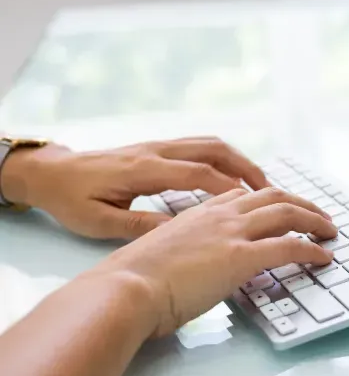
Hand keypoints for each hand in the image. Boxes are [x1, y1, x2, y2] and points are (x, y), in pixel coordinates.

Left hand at [0, 136, 268, 239]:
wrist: (49, 172)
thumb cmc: (71, 199)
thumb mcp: (99, 221)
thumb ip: (140, 224)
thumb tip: (180, 231)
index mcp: (143, 169)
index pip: (198, 174)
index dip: (230, 188)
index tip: (256, 204)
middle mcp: (156, 151)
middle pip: (214, 150)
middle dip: (247, 168)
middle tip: (273, 191)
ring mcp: (158, 146)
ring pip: (211, 144)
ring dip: (240, 161)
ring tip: (262, 185)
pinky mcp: (157, 148)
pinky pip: (201, 147)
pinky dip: (224, 159)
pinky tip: (234, 178)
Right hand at [89, 186, 336, 336]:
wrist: (123, 289)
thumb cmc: (131, 281)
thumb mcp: (159, 253)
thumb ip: (182, 251)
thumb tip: (191, 266)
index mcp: (198, 212)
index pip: (242, 195)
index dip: (267, 199)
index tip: (280, 206)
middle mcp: (218, 215)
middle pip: (272, 196)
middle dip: (301, 203)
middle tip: (318, 215)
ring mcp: (231, 233)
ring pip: (287, 212)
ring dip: (314, 219)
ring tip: (330, 230)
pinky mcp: (241, 257)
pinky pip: (290, 246)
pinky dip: (312, 249)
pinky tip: (324, 257)